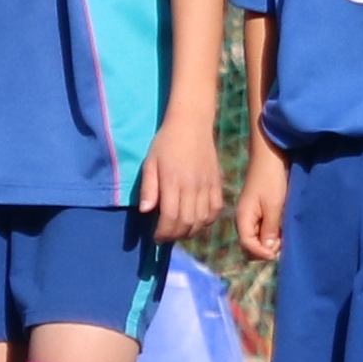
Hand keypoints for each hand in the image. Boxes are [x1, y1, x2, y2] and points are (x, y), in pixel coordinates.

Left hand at [138, 115, 223, 248]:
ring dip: (191, 231)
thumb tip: (145, 211)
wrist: (191, 124)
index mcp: (173, 181)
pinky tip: (198, 221)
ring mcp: (207, 185)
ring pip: (202, 219)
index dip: (163, 233)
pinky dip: (207, 221)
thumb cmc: (166, 142)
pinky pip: (216, 209)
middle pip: (187, 223)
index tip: (156, 237)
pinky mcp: (217, 183)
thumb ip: (148, 188)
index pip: (171, 217)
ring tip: (180, 231)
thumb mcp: (150, 162)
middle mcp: (192, 186)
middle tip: (166, 236)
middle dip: (175, 235)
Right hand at [233, 145, 291, 259]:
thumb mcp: (273, 206)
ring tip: (283, 235)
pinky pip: (261, 228)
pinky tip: (281, 227)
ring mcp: (250, 214)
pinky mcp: (257, 210)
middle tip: (281, 242)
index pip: (248, 246)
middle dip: (265, 249)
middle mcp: (243, 219)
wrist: (269, 156)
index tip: (277, 253)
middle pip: (250, 245)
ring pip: (257, 238)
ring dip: (269, 241)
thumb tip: (268, 250)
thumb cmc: (271, 179)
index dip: (262, 253)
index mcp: (243, 218)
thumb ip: (270, 229)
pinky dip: (270, 232)